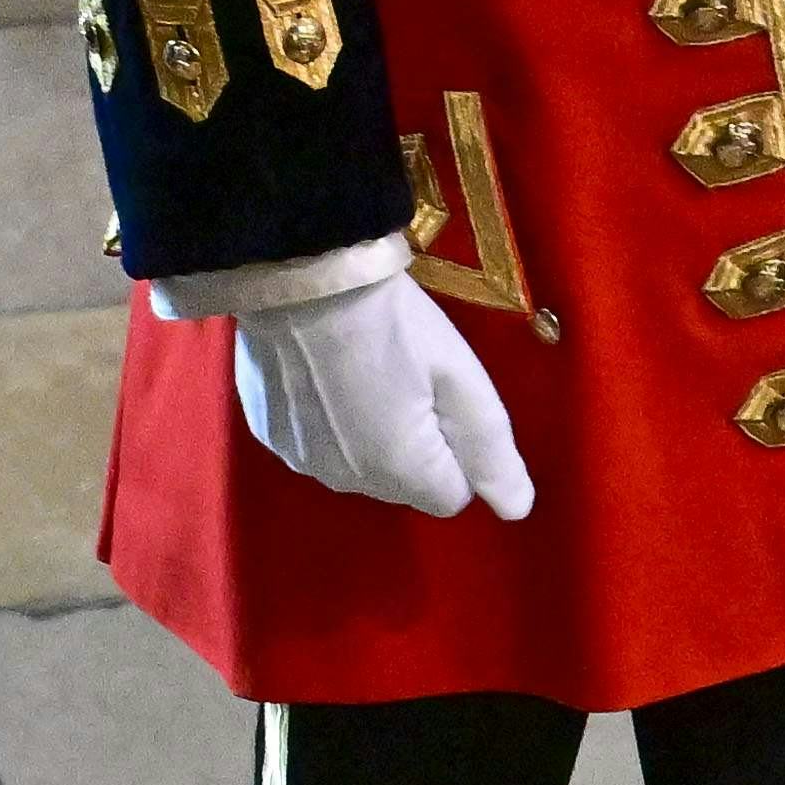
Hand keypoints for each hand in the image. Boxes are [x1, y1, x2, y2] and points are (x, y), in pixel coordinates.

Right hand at [229, 271, 533, 518]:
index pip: (451, 495)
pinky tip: (323, 372)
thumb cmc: (392, 321)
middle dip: (415, 445)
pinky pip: (316, 445)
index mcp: (400, 472)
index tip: (441, 396)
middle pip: (403, 484)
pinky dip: (327, 421)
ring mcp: (301, 460)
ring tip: (363, 369)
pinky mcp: (268, 434)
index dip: (456, 448)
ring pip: (358, 466)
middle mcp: (347, 481)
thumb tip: (517, 509)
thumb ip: (491, 451)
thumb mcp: (459, 377)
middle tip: (405, 376)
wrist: (300, 275)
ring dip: (369, 435)